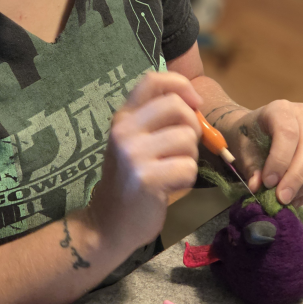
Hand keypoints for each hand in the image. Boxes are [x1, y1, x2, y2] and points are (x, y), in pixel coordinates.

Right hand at [87, 72, 202, 253]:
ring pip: (187, 139)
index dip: (181, 85)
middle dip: (193, 127)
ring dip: (189, 158)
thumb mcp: (134, 141)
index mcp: (123, 117)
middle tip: (184, 147)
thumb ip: (157, 119)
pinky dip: (187, 180)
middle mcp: (125, 130)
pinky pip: (188, 168)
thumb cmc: (129, 180)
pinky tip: (170, 187)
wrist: (108, 224)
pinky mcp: (147, 179)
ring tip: (171, 171)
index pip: (153, 80)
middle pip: (177, 107)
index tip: (193, 104)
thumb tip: (194, 103)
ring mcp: (134, 154)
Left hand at [222, 100, 302, 206]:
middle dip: (296, 177)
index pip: (287, 133)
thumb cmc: (248, 138)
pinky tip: (297, 197)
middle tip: (282, 198)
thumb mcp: (243, 150)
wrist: (254, 131)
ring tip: (289, 200)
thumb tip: (257, 187)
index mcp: (280, 108)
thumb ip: (251, 168)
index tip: (269, 183)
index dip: (280, 160)